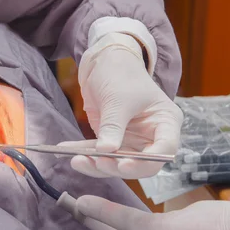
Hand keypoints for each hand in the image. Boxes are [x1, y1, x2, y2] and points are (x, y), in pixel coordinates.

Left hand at [60, 32, 182, 178]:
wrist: (104, 63)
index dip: (146, 162)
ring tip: (77, 160)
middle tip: (97, 162)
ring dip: (96, 164)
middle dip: (117, 167)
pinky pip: (98, 153)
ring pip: (117, 163)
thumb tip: (105, 151)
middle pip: (140, 163)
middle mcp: (151, 136)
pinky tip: (64, 150)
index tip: (124, 165)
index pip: (164, 150)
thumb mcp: (118, 99)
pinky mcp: (112, 140)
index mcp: (165, 122)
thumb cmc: (121, 75)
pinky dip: (83, 153)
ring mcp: (132, 140)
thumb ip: (113, 126)